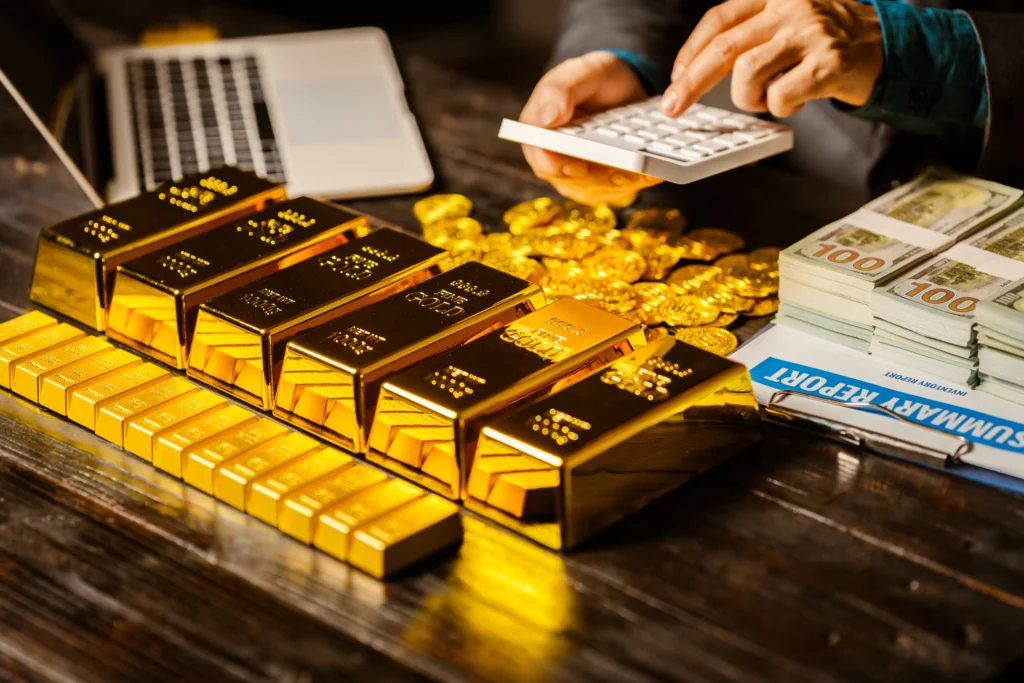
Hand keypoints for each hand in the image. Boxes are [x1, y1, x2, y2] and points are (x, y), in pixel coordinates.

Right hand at [519, 51, 661, 204]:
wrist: (625, 88)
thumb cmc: (597, 79)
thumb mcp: (582, 72)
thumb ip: (560, 90)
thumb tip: (547, 119)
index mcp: (541, 129)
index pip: (537, 156)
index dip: (553, 166)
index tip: (578, 165)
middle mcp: (554, 156)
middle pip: (568, 181)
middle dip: (597, 178)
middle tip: (622, 169)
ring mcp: (577, 173)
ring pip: (593, 191)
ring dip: (618, 182)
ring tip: (641, 169)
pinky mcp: (600, 182)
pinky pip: (615, 192)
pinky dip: (634, 182)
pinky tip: (650, 171)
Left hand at [661, 0, 882, 118]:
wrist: (886, 45)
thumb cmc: (825, 41)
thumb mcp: (786, 22)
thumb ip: (749, 35)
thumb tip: (693, 70)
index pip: (720, 19)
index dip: (692, 50)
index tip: (676, 76)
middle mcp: (791, 7)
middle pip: (724, 48)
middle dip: (692, 82)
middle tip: (672, 107)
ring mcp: (811, 33)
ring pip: (748, 73)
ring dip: (747, 98)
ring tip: (766, 98)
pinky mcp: (829, 62)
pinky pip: (781, 95)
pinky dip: (780, 106)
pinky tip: (796, 99)